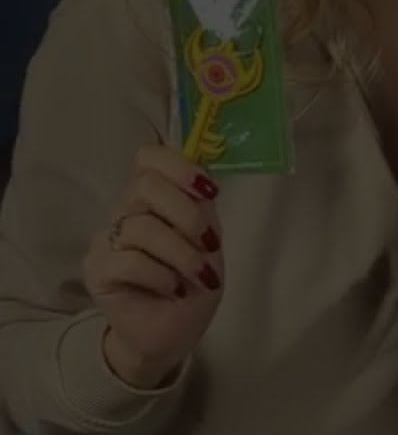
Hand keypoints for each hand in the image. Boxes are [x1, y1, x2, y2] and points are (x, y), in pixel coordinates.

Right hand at [83, 146, 224, 388]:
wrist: (176, 330)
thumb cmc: (194, 282)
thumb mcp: (210, 241)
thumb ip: (203, 208)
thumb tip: (204, 175)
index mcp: (156, 198)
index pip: (150, 157)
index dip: (180, 167)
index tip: (208, 191)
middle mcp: (128, 211)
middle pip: (146, 185)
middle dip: (188, 214)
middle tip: (210, 243)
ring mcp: (108, 239)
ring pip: (142, 227)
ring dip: (182, 254)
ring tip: (198, 277)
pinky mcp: (97, 269)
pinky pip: (129, 260)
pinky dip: (161, 276)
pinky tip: (173, 290)